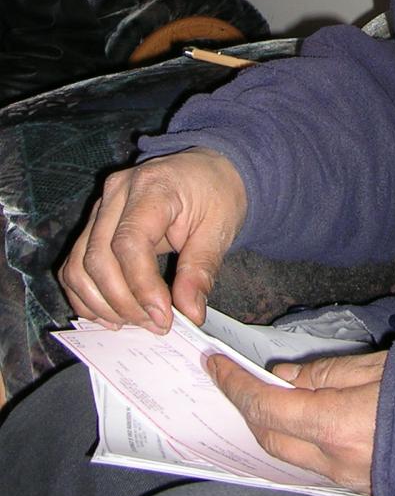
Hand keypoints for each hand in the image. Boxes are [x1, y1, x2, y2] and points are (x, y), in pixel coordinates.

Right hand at [58, 148, 246, 332]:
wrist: (205, 171)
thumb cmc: (215, 193)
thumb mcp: (220, 227)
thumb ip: (202, 269)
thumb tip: (190, 313)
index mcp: (152, 186)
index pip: (129, 242)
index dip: (141, 286)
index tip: (163, 316)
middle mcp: (116, 194)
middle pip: (97, 258)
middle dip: (123, 302)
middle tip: (156, 325)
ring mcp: (99, 208)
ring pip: (78, 266)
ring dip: (101, 304)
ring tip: (137, 323)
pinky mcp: (92, 225)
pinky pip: (74, 267)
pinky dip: (87, 296)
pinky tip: (113, 315)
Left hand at [207, 349, 386, 495]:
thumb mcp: (375, 365)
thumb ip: (324, 372)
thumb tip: (284, 378)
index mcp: (336, 424)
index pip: (267, 406)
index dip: (236, 384)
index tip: (217, 365)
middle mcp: (333, 460)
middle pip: (269, 437)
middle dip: (245, 406)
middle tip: (232, 378)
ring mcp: (344, 478)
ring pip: (288, 454)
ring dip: (269, 425)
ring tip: (262, 395)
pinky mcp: (356, 483)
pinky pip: (310, 463)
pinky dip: (295, 439)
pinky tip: (296, 419)